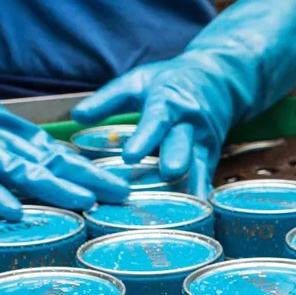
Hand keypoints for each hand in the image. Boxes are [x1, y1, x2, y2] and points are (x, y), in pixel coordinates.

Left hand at [72, 0, 295, 198]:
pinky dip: (200, 194)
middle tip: (169, 174)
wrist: (218, 78)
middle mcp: (190, 123)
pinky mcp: (212, 156)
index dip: (144, 138)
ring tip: (187, 207)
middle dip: (178, 159)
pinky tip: (195, 216)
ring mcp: (204, 141)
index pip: (156, 120)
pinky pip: (205, 176)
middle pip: (184, 143)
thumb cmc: (170, 81)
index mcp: (169, 102)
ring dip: (192, 184)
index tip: (129, 156)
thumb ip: (108, 98)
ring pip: (199, 164)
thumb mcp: (138, 81)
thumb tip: (77, 116)